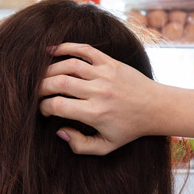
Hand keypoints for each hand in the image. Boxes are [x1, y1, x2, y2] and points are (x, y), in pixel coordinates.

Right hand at [39, 43, 159, 154]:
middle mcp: (98, 92)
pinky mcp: (110, 62)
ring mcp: (105, 74)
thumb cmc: (129, 128)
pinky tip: (52, 50)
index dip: (43, 107)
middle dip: (40, 87)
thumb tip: (60, 131)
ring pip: (68, 65)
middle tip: (36, 93)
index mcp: (95, 113)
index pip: (57, 105)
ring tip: (42, 77)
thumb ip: (81, 145)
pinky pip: (84, 50)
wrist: (156, 108)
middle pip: (58, 82)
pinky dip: (66, 47)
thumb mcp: (107, 146)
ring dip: (49, 69)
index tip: (44, 110)